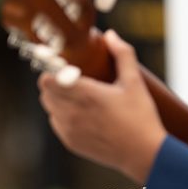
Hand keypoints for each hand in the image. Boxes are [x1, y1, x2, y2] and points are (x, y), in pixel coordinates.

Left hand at [38, 30, 167, 182]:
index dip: (52, 71)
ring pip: (49, 108)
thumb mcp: (135, 81)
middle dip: (55, 83)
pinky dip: (62, 116)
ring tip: (78, 96)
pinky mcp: (70, 142)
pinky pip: (56, 123)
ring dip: (58, 99)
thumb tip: (110, 34)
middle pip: (45, 92)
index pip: (47, 79)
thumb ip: (122, 54)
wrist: (142, 153)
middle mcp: (71, 113)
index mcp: (85, 94)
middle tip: (71, 79)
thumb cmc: (141, 116)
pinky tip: (81, 113)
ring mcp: (68, 130)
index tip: (63, 67)